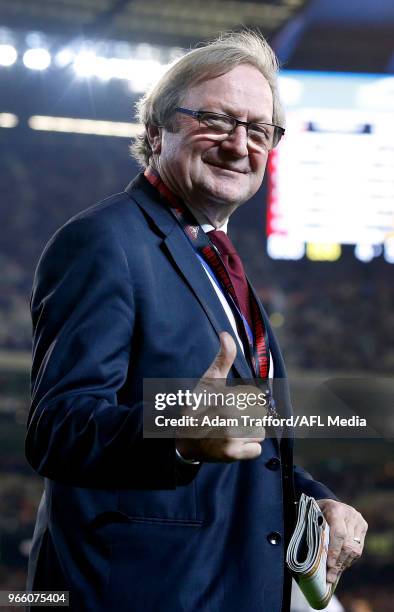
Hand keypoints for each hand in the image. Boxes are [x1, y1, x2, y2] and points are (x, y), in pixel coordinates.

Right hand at [176, 332, 265, 461]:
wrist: (182, 438)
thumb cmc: (198, 406)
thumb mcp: (209, 381)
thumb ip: (223, 358)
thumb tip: (226, 334)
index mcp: (228, 396)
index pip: (256, 399)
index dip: (244, 401)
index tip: (227, 405)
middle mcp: (231, 416)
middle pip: (260, 416)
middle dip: (246, 417)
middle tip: (226, 420)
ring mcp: (231, 436)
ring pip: (259, 433)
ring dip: (247, 434)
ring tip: (227, 432)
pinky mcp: (232, 454)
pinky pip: (256, 450)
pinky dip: (246, 450)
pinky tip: (230, 445)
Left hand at [317, 498, 367, 583]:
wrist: (329, 503)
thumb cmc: (316, 512)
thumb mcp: (311, 517)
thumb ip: (313, 532)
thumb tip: (312, 557)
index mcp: (335, 509)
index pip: (338, 533)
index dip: (334, 551)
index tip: (329, 565)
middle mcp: (350, 514)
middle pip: (348, 544)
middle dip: (338, 563)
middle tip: (330, 578)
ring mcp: (358, 520)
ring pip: (355, 549)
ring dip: (344, 564)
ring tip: (334, 575)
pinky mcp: (363, 526)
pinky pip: (359, 548)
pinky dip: (349, 559)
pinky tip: (340, 565)